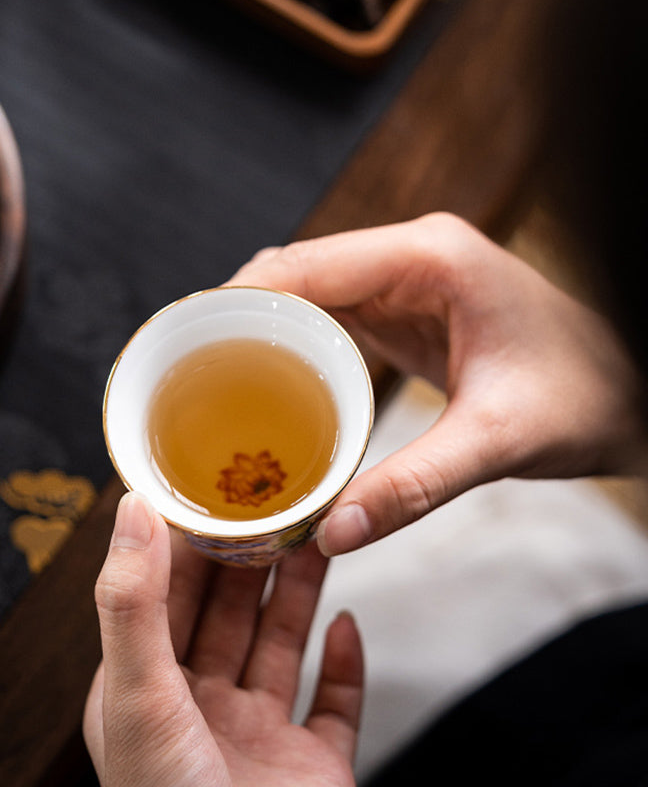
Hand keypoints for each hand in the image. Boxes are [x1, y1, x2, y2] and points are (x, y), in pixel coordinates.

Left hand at [83, 492, 363, 786]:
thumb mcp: (138, 698)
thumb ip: (132, 603)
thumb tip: (132, 509)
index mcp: (148, 693)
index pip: (168, 597)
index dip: (192, 542)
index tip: (217, 489)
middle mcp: (201, 712)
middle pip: (230, 614)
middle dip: (255, 558)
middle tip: (280, 503)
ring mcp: (258, 741)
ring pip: (281, 647)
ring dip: (301, 594)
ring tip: (322, 538)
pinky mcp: (311, 768)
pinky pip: (334, 704)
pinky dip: (345, 664)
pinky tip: (349, 625)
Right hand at [227, 212, 647, 554]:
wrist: (632, 389)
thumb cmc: (586, 396)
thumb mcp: (498, 440)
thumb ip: (414, 485)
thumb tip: (331, 531)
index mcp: (428, 257)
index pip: (305, 264)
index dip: (237, 299)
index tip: (185, 341)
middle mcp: (410, 256)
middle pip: (295, 273)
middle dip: (237, 317)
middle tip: (187, 372)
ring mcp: (407, 280)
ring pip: (308, 293)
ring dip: (261, 330)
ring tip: (212, 379)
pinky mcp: (407, 309)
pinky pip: (332, 317)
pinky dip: (293, 345)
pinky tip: (269, 383)